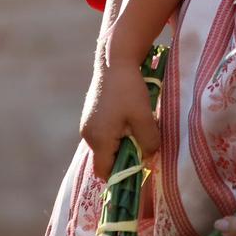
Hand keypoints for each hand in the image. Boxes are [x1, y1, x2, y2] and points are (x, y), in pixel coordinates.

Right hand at [78, 55, 158, 180]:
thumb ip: (148, 142)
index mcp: (99, 139)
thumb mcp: (144, 117)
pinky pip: (103, 133)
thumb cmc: (129, 89)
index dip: (121, 174)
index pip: (104, 171)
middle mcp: (88, 135)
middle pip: (105, 159)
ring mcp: (87, 124)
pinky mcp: (91, 115)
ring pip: (105, 145)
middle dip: (123, 156)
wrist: (114, 60)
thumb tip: (148, 156)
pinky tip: (128, 118)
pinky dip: (116, 132)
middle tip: (142, 144)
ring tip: (136, 127)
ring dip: (121, 143)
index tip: (138, 167)